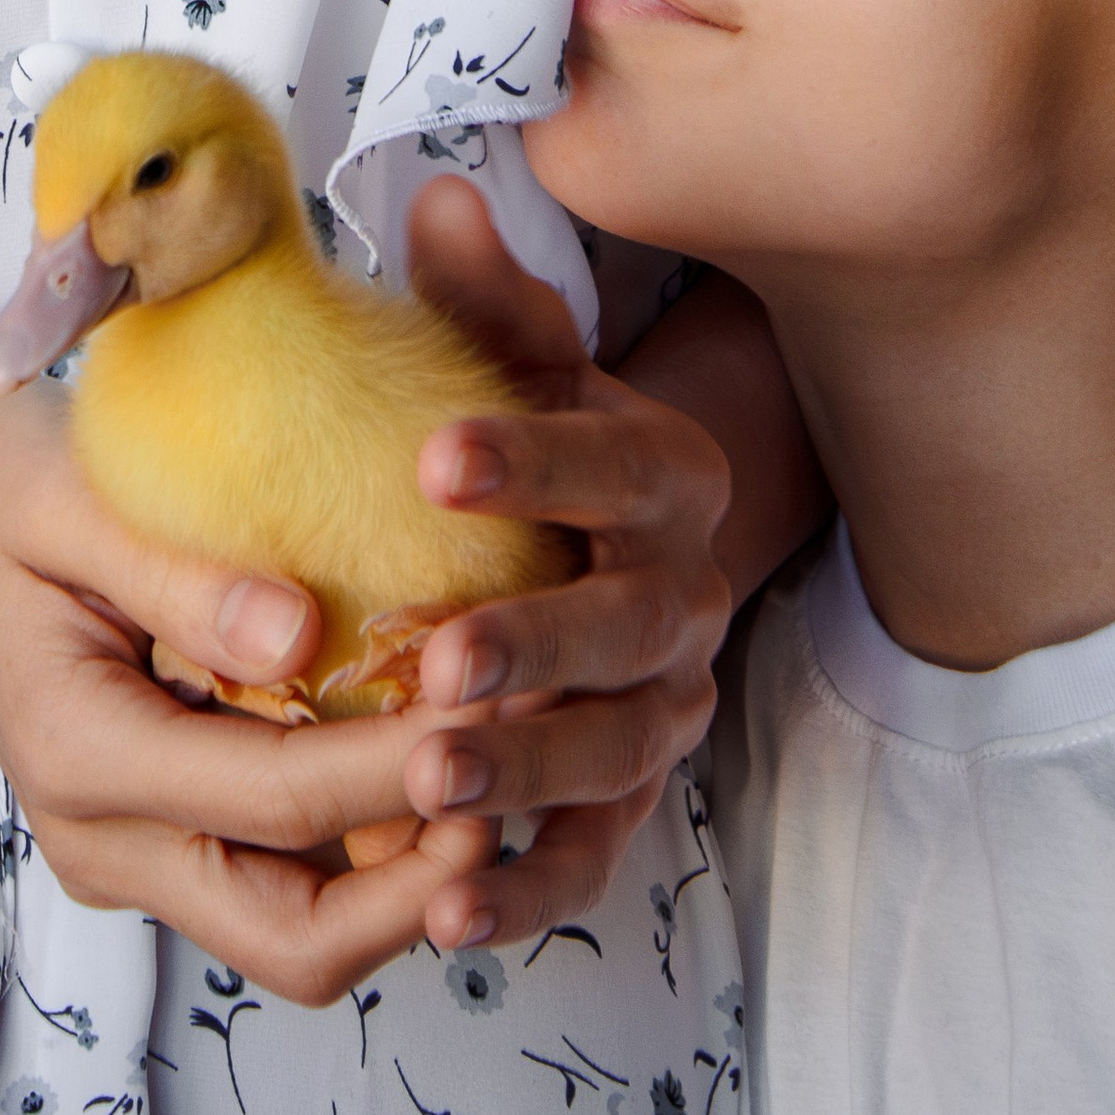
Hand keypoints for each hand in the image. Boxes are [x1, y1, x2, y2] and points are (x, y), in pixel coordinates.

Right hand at [0, 374, 499, 1009]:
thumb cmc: (1, 493)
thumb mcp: (69, 499)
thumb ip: (180, 574)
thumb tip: (299, 637)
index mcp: (83, 757)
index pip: (279, 802)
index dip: (402, 769)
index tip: (505, 705)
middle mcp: (107, 841)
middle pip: (295, 940)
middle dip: (426, 887)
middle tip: (526, 782)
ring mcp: (136, 857)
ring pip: (299, 933)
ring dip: (413, 879)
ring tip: (512, 777)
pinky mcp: (168, 842)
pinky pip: (286, 879)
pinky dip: (372, 848)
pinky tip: (442, 758)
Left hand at [396, 176, 732, 953]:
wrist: (624, 537)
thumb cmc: (547, 435)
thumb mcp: (524, 360)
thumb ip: (486, 299)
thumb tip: (440, 202)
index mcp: (670, 476)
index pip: (613, 464)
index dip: (532, 462)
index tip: (434, 457)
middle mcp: (688, 595)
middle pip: (624, 627)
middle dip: (534, 644)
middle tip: (439, 662)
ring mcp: (670, 705)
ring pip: (613, 749)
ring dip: (525, 772)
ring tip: (426, 783)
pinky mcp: (636, 796)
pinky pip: (595, 853)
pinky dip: (529, 889)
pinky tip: (448, 912)